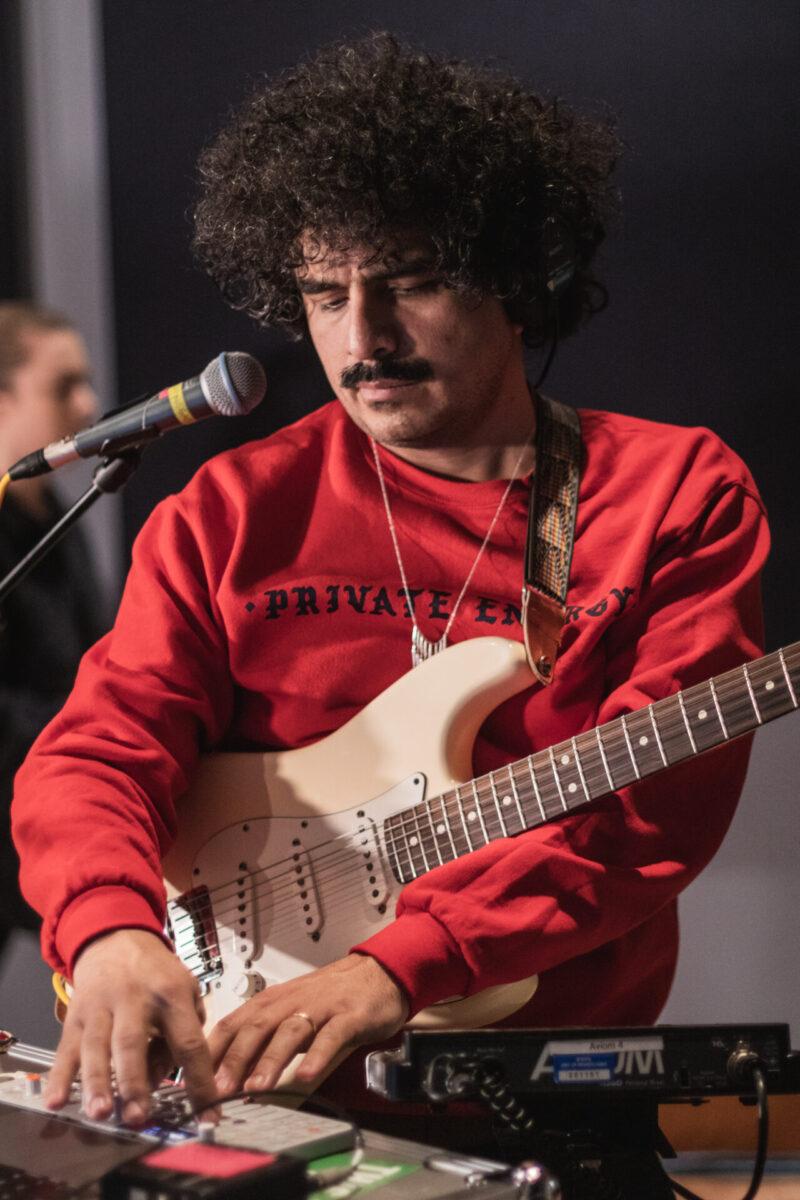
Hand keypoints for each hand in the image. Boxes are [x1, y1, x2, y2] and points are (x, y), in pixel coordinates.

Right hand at [44, 929, 216, 1124]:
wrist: (116, 938)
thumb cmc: (157, 973)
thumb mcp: (186, 989)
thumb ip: (185, 1033)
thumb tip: (164, 1080)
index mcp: (172, 994)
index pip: (189, 1041)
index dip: (198, 1080)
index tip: (206, 1116)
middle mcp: (135, 999)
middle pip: (133, 1042)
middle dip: (134, 1082)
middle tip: (138, 1116)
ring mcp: (102, 1007)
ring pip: (97, 1046)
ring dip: (97, 1082)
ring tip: (101, 1113)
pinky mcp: (76, 1015)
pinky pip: (66, 1048)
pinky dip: (60, 1076)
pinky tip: (57, 1100)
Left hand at [208, 953, 408, 1094]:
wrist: (377, 973)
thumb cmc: (329, 998)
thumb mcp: (291, 1015)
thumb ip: (265, 1043)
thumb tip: (232, 1077)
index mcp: (272, 1001)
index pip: (233, 1023)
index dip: (212, 1051)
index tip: (194, 1080)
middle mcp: (291, 1002)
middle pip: (256, 1027)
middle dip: (234, 1059)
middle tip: (217, 1090)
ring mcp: (320, 1008)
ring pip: (289, 1032)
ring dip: (270, 1060)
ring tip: (255, 1087)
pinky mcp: (348, 1016)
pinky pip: (330, 1036)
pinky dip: (317, 1056)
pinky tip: (306, 1076)